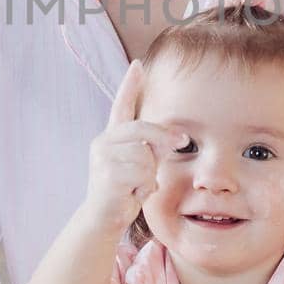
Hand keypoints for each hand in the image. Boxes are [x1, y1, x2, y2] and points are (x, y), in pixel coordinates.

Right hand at [81, 60, 185, 233]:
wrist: (102, 219)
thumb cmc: (124, 191)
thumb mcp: (141, 164)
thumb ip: (152, 147)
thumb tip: (175, 137)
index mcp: (111, 136)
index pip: (121, 106)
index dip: (130, 85)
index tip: (138, 65)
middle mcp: (103, 142)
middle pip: (142, 129)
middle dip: (165, 138)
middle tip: (182, 142)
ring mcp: (102, 158)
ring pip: (145, 155)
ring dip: (150, 175)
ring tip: (137, 186)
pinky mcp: (107, 176)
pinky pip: (142, 174)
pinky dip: (145, 187)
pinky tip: (133, 195)